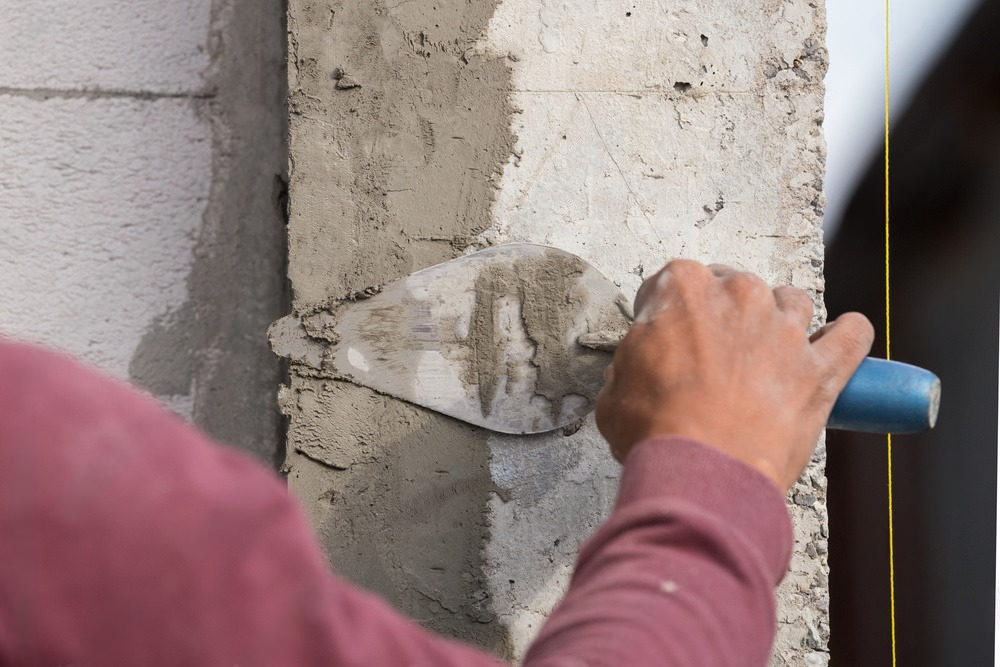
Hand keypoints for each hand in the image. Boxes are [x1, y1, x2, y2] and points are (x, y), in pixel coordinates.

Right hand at [595, 260, 873, 491]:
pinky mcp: (820, 368)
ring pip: (792, 302)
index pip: (675, 282)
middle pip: (736, 288)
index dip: (669, 313)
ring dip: (780, 322)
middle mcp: (738, 296)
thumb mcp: (615, 389)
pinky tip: (840, 341)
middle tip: (714, 358)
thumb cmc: (656, 430)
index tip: (669, 337)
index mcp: (682, 289)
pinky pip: (851, 336)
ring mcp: (785, 329)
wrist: (702, 471)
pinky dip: (847, 337)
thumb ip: (634, 363)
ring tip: (767, 356)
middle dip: (725, 317)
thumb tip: (643, 369)